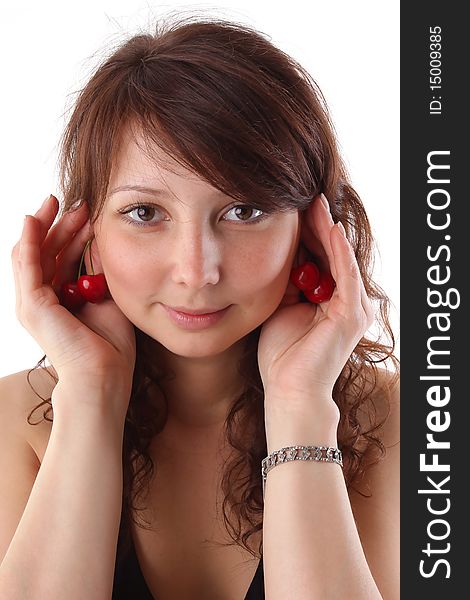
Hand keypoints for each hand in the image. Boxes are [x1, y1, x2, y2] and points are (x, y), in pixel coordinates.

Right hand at [11, 195, 135, 417]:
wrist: (105, 375)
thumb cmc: (110, 345)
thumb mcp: (107, 297)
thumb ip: (99, 271)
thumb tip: (100, 240)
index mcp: (60, 299)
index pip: (61, 257)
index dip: (73, 233)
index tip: (90, 213)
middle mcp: (42, 299)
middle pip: (45, 251)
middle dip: (60, 224)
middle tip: (78, 202)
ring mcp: (33, 303)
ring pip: (33, 253)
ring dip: (45, 225)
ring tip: (58, 202)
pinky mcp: (32, 305)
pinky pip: (26, 265)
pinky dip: (28, 240)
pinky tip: (32, 218)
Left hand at [258, 194, 374, 419]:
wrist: (288, 389)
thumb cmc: (281, 353)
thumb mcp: (280, 306)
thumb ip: (286, 281)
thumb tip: (278, 252)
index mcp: (330, 299)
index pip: (320, 256)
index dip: (306, 232)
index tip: (291, 207)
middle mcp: (347, 300)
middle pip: (332, 252)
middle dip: (317, 224)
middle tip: (304, 195)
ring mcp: (353, 307)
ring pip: (339, 257)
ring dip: (327, 229)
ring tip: (315, 202)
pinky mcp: (351, 314)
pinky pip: (345, 274)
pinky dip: (337, 250)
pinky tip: (329, 226)